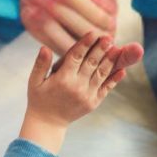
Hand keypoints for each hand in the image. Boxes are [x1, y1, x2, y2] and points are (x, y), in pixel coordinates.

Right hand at [21, 31, 141, 150]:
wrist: (49, 123)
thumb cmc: (39, 99)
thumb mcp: (34, 82)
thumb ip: (40, 64)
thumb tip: (44, 47)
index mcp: (62, 79)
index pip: (76, 57)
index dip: (85, 44)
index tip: (93, 33)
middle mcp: (77, 86)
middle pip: (91, 63)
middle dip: (101, 49)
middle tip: (109, 37)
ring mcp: (87, 95)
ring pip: (101, 74)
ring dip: (110, 61)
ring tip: (118, 48)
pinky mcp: (93, 102)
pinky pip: (106, 88)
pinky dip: (114, 79)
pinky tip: (122, 70)